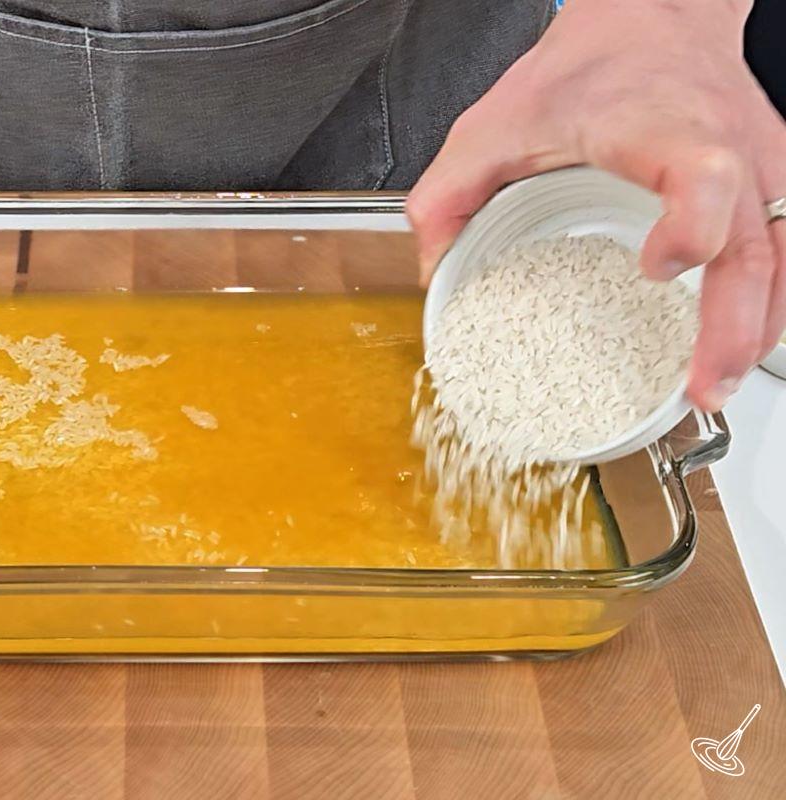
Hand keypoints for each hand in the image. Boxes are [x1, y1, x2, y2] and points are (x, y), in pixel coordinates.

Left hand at [406, 0, 785, 411]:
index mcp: (660, 126)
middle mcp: (725, 146)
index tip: (657, 265)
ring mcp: (758, 166)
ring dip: (755, 329)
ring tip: (714, 385)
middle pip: (753, 241)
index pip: (703, 174)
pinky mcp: (768, 184)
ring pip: (782, 256)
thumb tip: (433, 266)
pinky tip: (736, 347)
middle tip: (701, 384)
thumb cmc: (593, 65)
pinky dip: (767, 307)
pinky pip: (785, 253)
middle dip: (732, 324)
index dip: (692, 225)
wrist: (655, 19)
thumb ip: (452, 191)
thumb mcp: (499, 120)